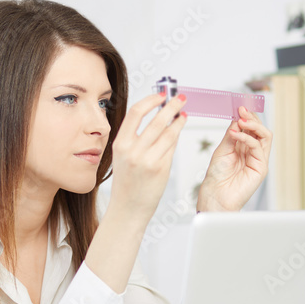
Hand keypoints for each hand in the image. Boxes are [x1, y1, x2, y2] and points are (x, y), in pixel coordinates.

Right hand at [107, 91, 187, 224]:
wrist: (128, 209)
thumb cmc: (127, 183)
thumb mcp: (124, 157)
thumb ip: (136, 138)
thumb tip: (158, 115)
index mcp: (120, 144)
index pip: (136, 113)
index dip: (150, 100)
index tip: (160, 94)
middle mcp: (132, 151)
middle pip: (157, 120)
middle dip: (171, 105)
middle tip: (180, 98)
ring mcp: (147, 160)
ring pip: (168, 133)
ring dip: (179, 120)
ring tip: (184, 114)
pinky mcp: (160, 169)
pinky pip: (172, 148)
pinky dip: (177, 136)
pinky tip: (179, 131)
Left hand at [197, 106, 272, 211]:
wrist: (215, 196)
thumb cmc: (217, 177)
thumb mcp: (222, 149)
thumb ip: (232, 134)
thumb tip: (238, 118)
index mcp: (243, 147)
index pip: (250, 127)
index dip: (246, 115)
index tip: (239, 105)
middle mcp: (252, 152)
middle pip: (260, 129)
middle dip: (251, 117)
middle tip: (241, 110)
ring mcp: (258, 159)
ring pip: (265, 135)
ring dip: (254, 125)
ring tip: (241, 120)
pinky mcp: (261, 167)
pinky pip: (259, 147)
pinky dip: (248, 138)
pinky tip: (236, 134)